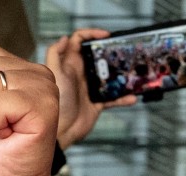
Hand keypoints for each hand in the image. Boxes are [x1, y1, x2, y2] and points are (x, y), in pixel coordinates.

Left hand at [45, 29, 136, 150]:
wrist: (60, 132)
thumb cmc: (55, 104)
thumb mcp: (53, 75)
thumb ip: (55, 54)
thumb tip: (65, 38)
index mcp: (70, 65)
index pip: (79, 41)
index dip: (92, 33)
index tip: (106, 35)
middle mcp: (80, 74)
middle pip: (98, 56)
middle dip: (111, 52)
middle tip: (122, 52)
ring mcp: (89, 88)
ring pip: (109, 76)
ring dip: (121, 74)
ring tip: (131, 72)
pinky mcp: (96, 103)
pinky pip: (113, 98)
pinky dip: (123, 98)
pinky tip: (132, 97)